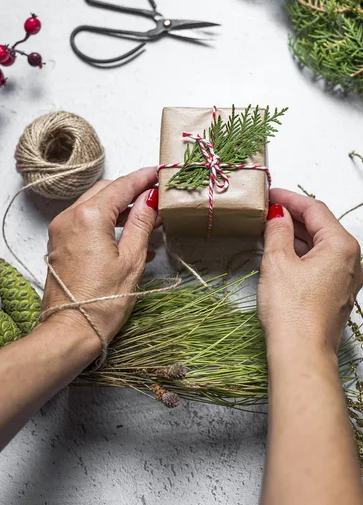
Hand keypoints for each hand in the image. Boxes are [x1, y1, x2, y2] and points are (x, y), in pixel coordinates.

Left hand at [42, 168, 158, 349]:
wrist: (71, 331)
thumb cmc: (103, 302)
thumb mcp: (132, 259)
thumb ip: (142, 223)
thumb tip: (151, 199)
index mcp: (89, 217)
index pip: (121, 186)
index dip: (143, 177)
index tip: (160, 172)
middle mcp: (70, 217)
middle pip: (106, 191)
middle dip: (132, 190)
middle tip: (156, 194)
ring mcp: (62, 230)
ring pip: (95, 205)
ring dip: (121, 208)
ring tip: (148, 217)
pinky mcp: (60, 244)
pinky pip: (87, 222)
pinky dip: (108, 222)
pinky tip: (130, 237)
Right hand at [257, 189, 362, 354]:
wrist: (301, 354)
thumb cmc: (292, 311)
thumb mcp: (278, 261)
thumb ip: (278, 230)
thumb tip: (278, 215)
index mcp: (342, 246)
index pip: (315, 209)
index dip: (290, 198)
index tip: (270, 193)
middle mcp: (351, 261)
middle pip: (321, 226)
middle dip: (294, 216)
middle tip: (268, 209)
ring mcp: (346, 279)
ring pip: (321, 246)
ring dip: (297, 235)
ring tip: (270, 228)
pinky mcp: (336, 294)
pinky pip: (321, 263)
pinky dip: (302, 253)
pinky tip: (283, 252)